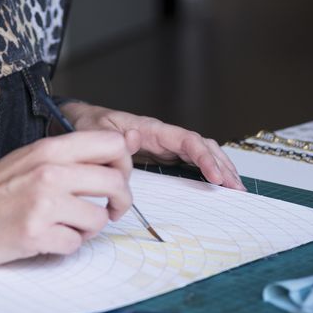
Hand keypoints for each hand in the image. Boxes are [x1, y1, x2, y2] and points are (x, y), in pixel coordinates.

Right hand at [0, 130, 132, 264]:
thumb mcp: (30, 159)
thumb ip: (71, 155)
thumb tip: (124, 145)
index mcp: (49, 148)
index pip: (111, 142)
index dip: (122, 163)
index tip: (113, 179)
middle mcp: (49, 171)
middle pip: (114, 182)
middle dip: (118, 202)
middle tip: (107, 211)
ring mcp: (42, 202)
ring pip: (98, 219)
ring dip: (86, 229)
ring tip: (63, 225)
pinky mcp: (35, 233)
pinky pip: (74, 244)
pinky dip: (64, 246)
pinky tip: (45, 238)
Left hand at [59, 101, 244, 190]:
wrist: (76, 124)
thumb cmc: (86, 125)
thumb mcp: (94, 131)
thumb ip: (112, 139)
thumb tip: (134, 141)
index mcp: (149, 128)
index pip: (185, 140)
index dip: (203, 156)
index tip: (216, 175)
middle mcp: (161, 136)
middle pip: (200, 146)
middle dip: (221, 164)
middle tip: (237, 188)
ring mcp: (162, 146)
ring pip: (199, 153)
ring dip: (219, 168)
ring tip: (236, 188)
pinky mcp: (159, 156)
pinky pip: (188, 161)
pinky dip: (206, 171)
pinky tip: (217, 184)